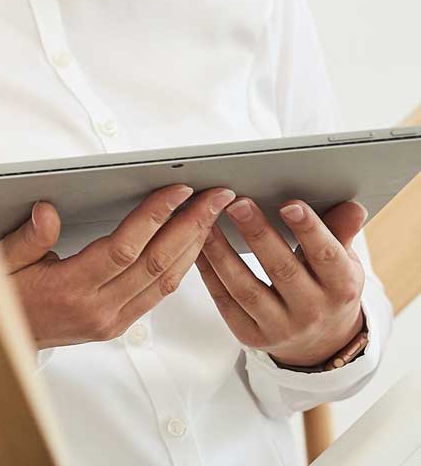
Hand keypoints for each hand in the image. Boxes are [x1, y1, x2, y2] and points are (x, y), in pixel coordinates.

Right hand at [0, 185, 236, 348]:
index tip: (177, 191)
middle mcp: (97, 309)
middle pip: (156, 264)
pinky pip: (157, 296)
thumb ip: (27, 238)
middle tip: (215, 197)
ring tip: (212, 216)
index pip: (123, 248)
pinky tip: (189, 246)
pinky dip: (180, 267)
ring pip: (165, 282)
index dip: (154, 216)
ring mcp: (111, 321)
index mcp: (69, 289)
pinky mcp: (116, 326)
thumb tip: (48, 211)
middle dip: (191, 226)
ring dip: (193, 246)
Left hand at [196, 198, 367, 367]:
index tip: (289, 204)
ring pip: (246, 288)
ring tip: (207, 221)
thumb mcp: (342, 264)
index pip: (326, 256)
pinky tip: (198, 247)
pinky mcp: (251, 336)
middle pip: (281, 269)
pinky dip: (209, 273)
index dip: (309, 230)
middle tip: (237, 204)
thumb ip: (340, 233)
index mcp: (342, 289)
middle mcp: (313, 311)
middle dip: (258, 234)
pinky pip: (225, 300)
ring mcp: (280, 328)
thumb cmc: (327, 290)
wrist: (319, 344)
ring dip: (222, 252)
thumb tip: (351, 207)